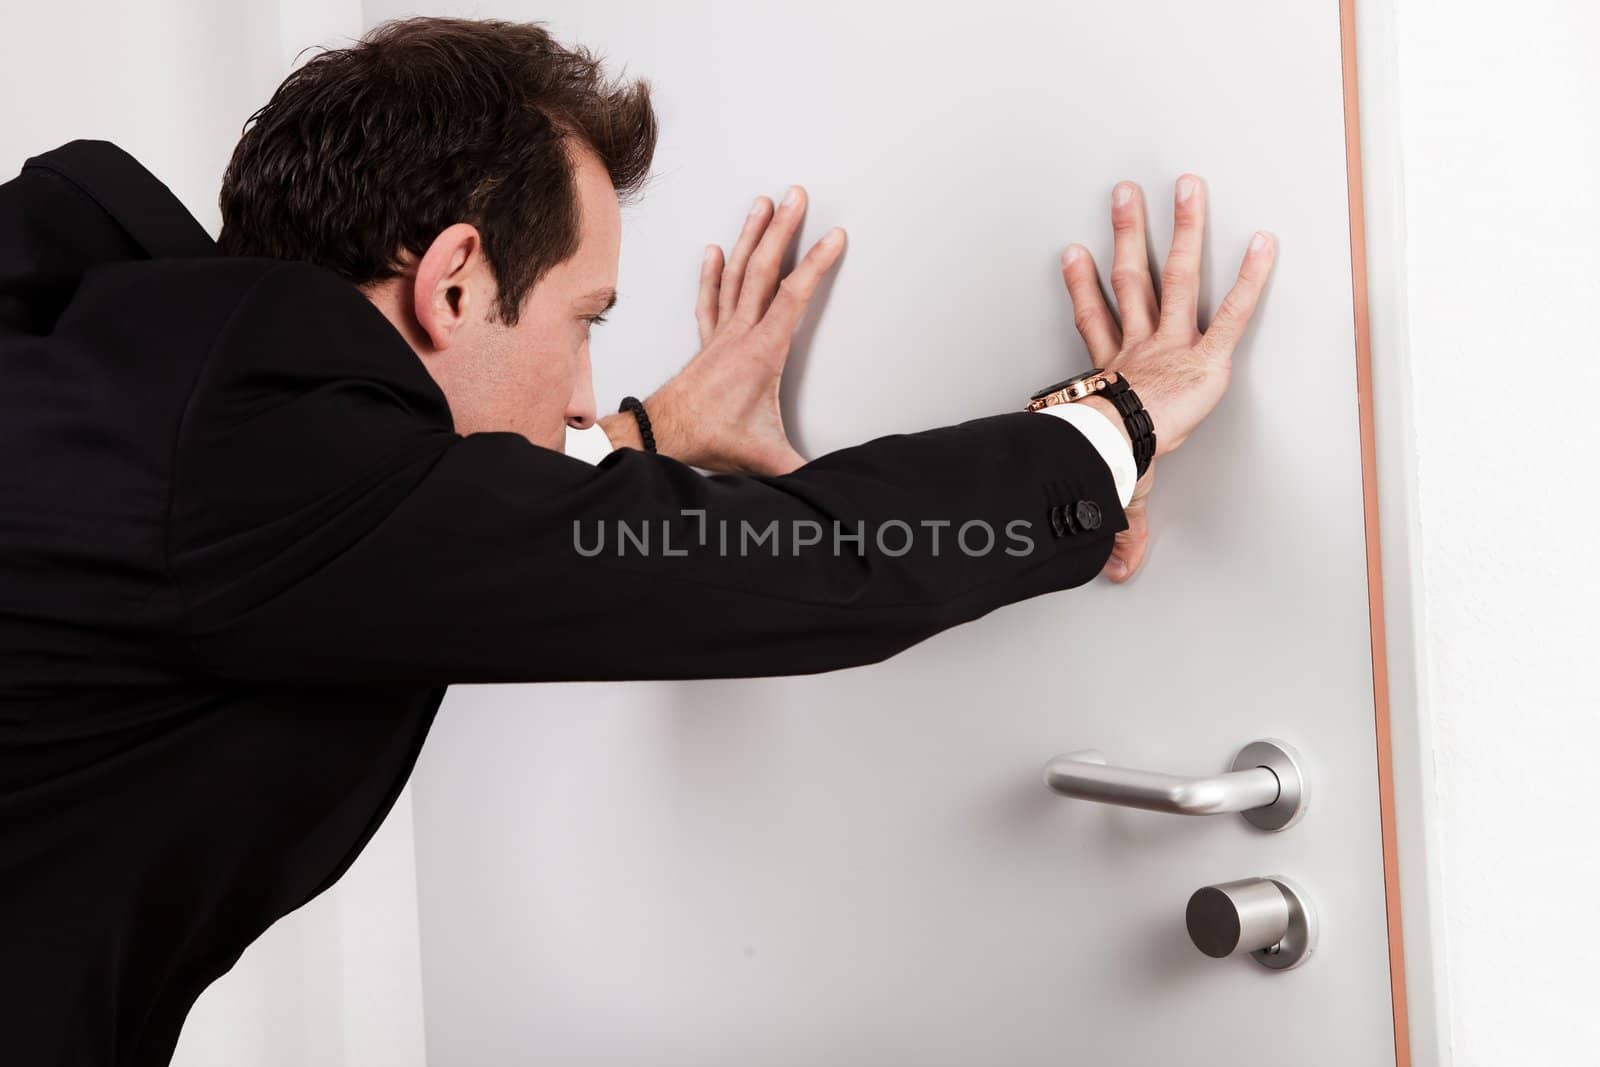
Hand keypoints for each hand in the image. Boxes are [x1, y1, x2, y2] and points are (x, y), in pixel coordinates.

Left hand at [603, 186, 845, 473]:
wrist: (662, 436)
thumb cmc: (710, 439)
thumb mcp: (768, 457)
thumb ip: (805, 469)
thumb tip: (832, 480)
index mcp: (762, 352)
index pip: (794, 297)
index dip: (816, 264)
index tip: (835, 237)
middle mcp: (740, 334)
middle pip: (763, 269)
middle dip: (783, 229)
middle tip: (797, 195)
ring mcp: (721, 334)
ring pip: (736, 273)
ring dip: (750, 236)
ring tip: (762, 204)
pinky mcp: (706, 342)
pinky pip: (709, 297)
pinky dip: (711, 272)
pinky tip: (714, 249)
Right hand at [1060, 174, 1276, 582]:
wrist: (1115, 447)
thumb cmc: (1106, 460)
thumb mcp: (1113, 488)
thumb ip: (1124, 524)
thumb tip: (1119, 571)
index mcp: (1112, 374)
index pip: (1096, 322)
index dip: (1084, 288)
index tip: (1074, 254)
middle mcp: (1140, 347)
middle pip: (1132, 280)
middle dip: (1130, 234)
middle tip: (1127, 194)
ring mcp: (1172, 343)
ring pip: (1175, 275)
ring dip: (1181, 229)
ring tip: (1186, 187)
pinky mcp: (1207, 353)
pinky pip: (1233, 311)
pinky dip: (1252, 277)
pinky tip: (1265, 242)